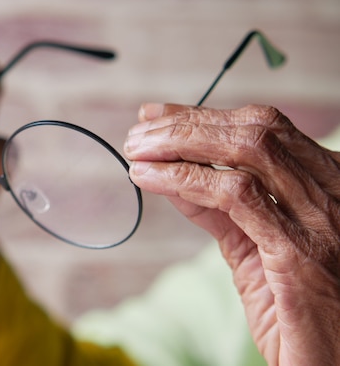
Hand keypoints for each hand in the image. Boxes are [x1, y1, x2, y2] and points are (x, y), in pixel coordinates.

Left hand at [124, 103, 339, 365]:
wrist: (335, 364)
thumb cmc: (297, 308)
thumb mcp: (256, 248)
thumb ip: (221, 211)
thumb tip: (174, 177)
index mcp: (324, 184)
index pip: (261, 129)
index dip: (202, 116)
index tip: (154, 116)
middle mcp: (330, 192)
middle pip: (252, 130)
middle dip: (186, 124)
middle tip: (138, 133)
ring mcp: (320, 219)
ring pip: (244, 151)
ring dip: (179, 145)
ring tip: (136, 151)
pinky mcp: (299, 252)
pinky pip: (235, 196)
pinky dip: (185, 180)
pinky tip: (149, 178)